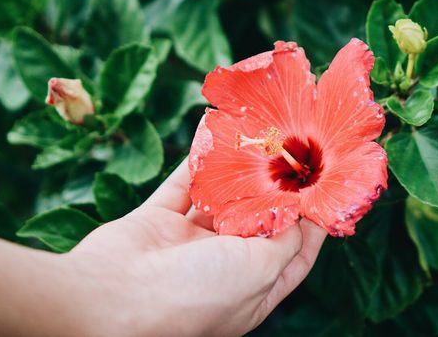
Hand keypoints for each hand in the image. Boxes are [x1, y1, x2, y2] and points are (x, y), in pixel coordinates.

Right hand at [67, 159, 326, 336]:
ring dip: (237, 173)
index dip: (312, 226)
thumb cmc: (195, 295)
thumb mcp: (260, 271)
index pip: (292, 257)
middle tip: (294, 154)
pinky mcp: (156, 223)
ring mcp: (186, 246)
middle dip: (275, 191)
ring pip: (220, 201)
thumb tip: (301, 214)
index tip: (326, 191)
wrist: (111, 301)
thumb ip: (284, 239)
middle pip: (257, 224)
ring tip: (260, 140)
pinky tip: (216, 136)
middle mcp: (220, 269)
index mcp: (250, 292)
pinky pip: (183, 184)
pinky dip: (198, 161)